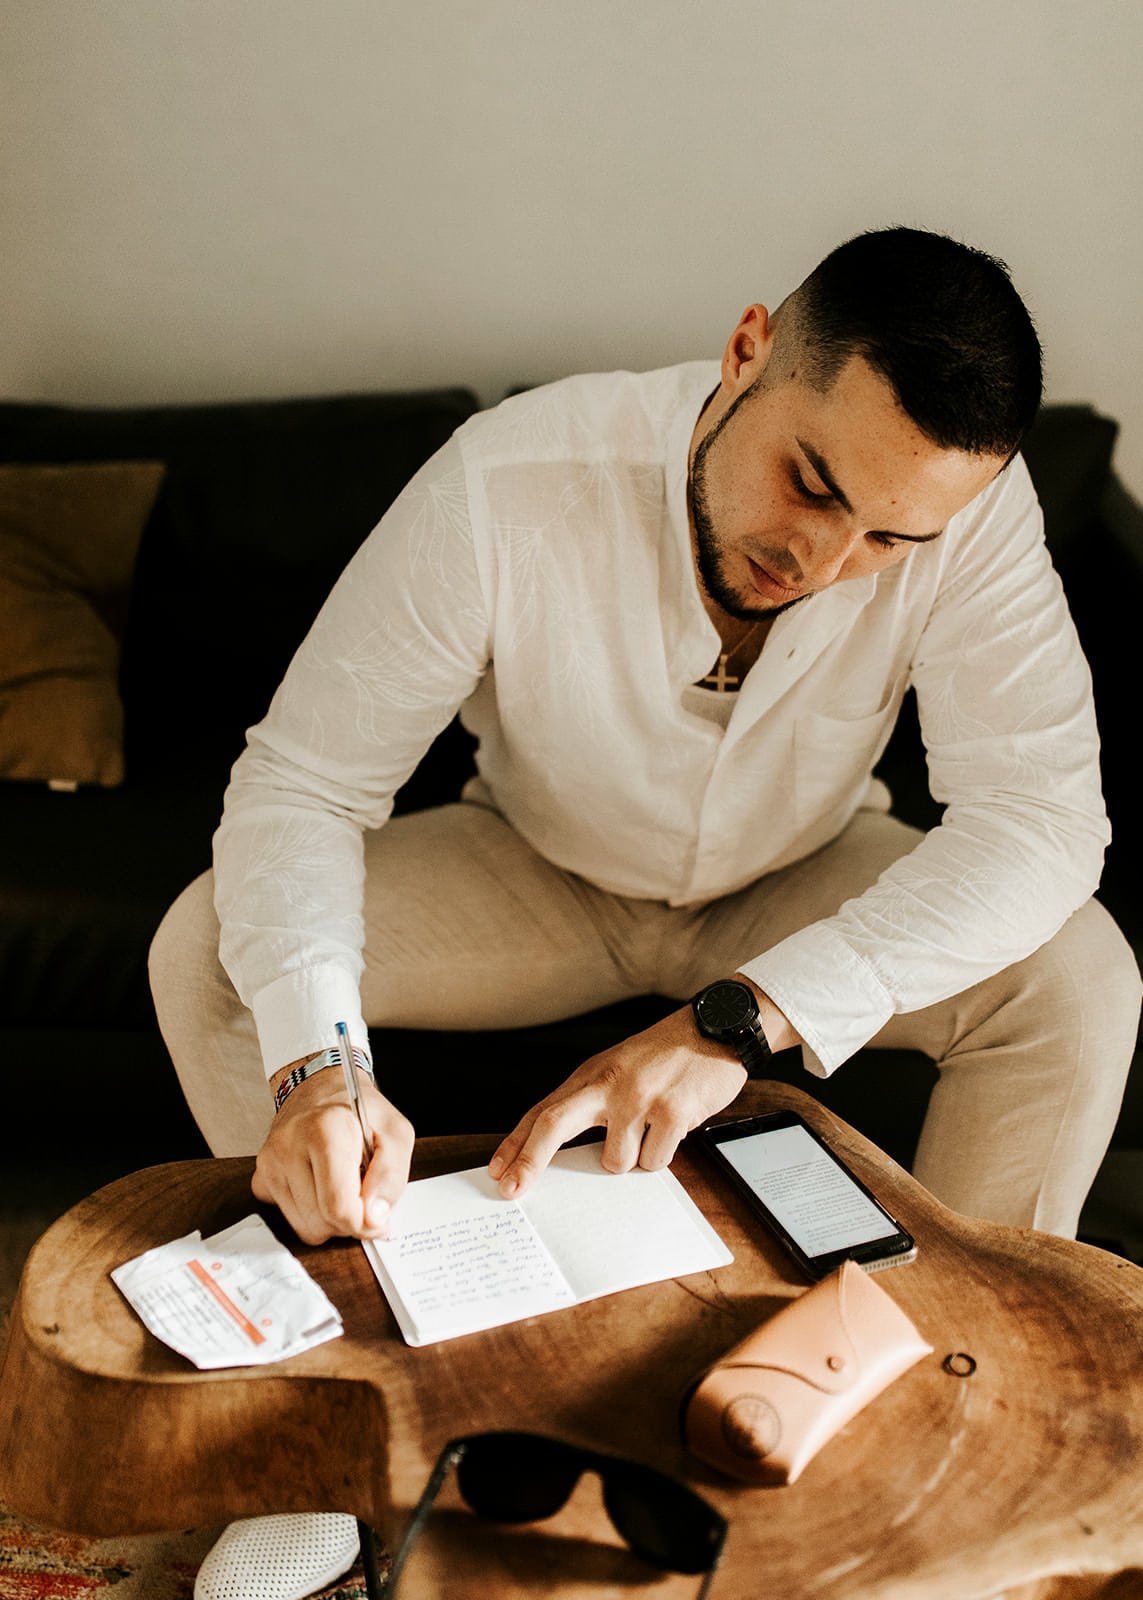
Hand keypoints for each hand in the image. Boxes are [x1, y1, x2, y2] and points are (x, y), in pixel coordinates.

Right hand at [252, 1062, 413, 1244]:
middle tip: (362, 1195)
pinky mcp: (260, 1177)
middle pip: (320, 1223)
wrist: (319, 1089)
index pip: (338, 1207)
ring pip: (304, 1228)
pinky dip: (311, 1213)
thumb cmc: (359, 1110)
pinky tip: (321, 1186)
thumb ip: (392, 1175)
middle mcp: (289, 1145)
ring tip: (342, 1186)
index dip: (365, 1224)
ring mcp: (270, 1163)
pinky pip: (290, 1219)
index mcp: (325, 1130)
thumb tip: (374, 1218)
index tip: (378, 1218)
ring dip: (330, 1219)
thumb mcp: (395, 1132)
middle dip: (349, 1221)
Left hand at [488, 1004, 748, 1198]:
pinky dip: (663, 1152)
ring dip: (634, 1157)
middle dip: (530, 1161)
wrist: (714, 1030)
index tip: (498, 1171)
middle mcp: (608, 1084)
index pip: (543, 1112)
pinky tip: (674, 1124)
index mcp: (591, 1076)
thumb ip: (590, 1104)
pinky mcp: (672, 1112)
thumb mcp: (617, 1070)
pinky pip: (655, 1160)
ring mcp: (639, 1098)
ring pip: (617, 1161)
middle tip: (513, 1189)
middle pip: (554, 1125)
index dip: (517, 1144)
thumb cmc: (664, 1055)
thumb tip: (558, 1151)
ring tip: (652, 1127)